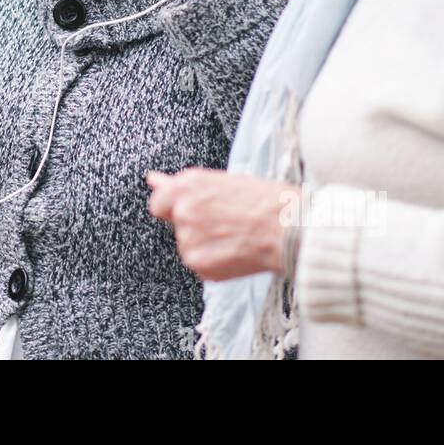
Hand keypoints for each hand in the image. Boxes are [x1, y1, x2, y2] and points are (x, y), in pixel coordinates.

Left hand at [146, 168, 297, 280]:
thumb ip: (185, 186)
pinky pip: (201, 264)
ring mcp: (188, 239)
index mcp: (189, 184)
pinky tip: (238, 251)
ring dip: (206, 245)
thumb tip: (153, 180)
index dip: (174, 208)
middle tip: (227, 223)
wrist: (290, 230)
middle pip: (177, 225)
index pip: (158, 202)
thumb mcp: (225, 181)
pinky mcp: (199, 264)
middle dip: (196, 226)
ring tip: (238, 236)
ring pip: (190, 246)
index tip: (189, 211)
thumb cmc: (269, 201)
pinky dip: (216, 262)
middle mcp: (183, 210)